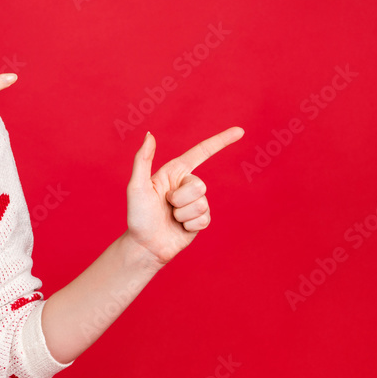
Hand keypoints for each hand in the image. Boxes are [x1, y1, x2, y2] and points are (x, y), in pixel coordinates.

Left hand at [125, 127, 243, 266]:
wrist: (145, 246)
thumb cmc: (138, 216)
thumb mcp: (137, 187)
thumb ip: (142, 160)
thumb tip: (150, 135)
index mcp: (174, 172)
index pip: (201, 152)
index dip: (221, 141)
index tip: (240, 131)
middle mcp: (186, 185)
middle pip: (200, 185)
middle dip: (181, 199)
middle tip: (167, 205)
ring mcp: (195, 203)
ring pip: (202, 204)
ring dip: (183, 214)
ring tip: (171, 218)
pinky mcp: (200, 220)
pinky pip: (204, 219)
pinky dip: (189, 226)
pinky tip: (179, 228)